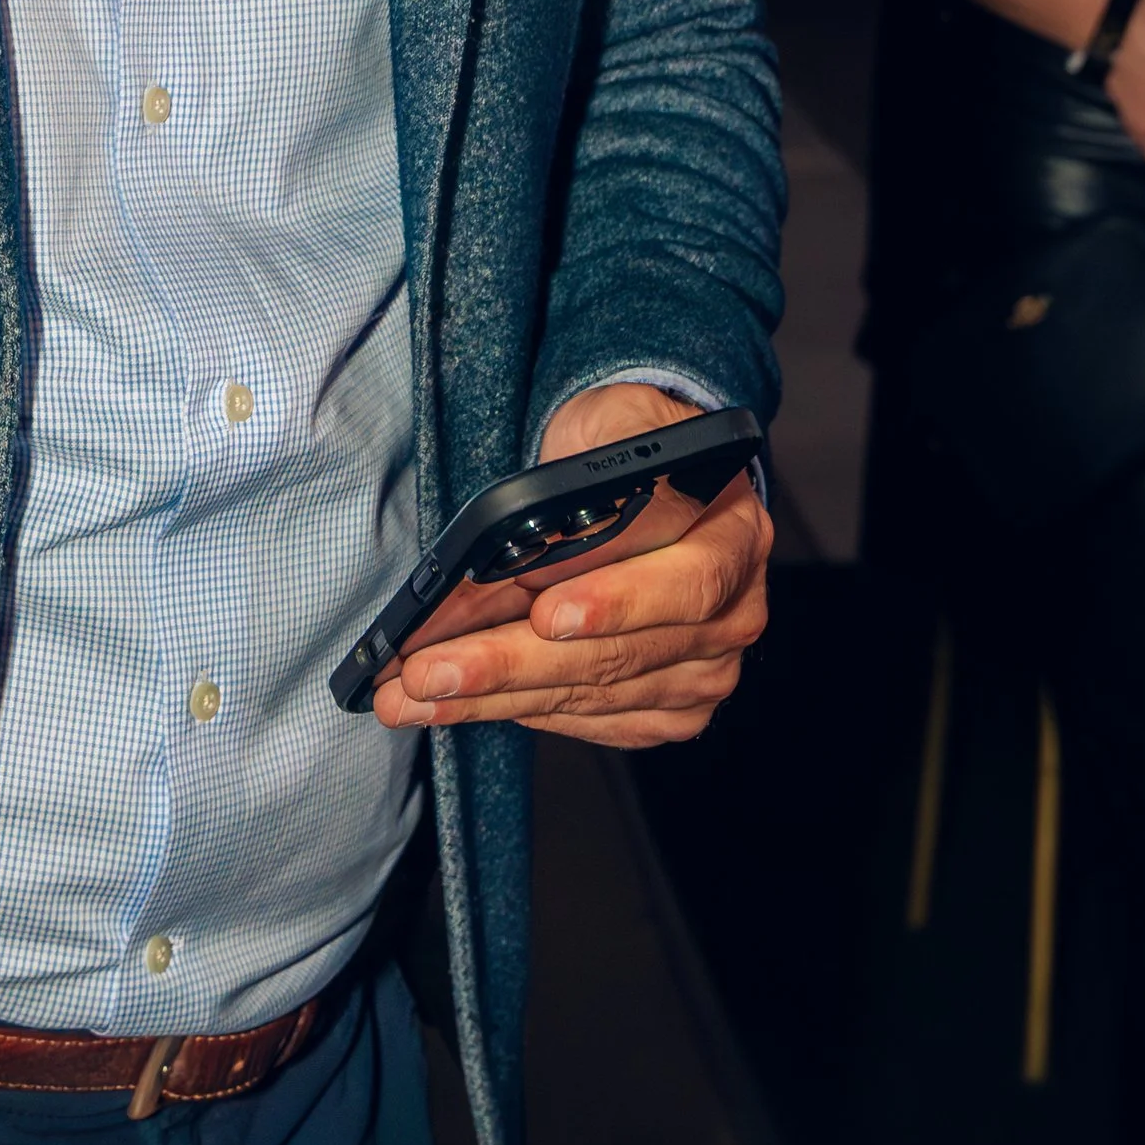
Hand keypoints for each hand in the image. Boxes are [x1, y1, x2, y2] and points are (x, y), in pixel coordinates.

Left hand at [371, 382, 769, 750]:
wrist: (646, 473)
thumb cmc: (623, 445)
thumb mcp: (610, 423)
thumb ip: (589, 467)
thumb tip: (536, 532)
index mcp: (733, 535)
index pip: (686, 583)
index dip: (615, 603)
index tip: (544, 613)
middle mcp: (732, 613)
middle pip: (617, 655)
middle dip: (510, 665)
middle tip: (428, 672)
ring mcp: (704, 669)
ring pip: (588, 694)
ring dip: (491, 698)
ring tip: (411, 694)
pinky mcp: (670, 709)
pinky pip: (588, 720)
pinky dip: (516, 712)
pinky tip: (458, 704)